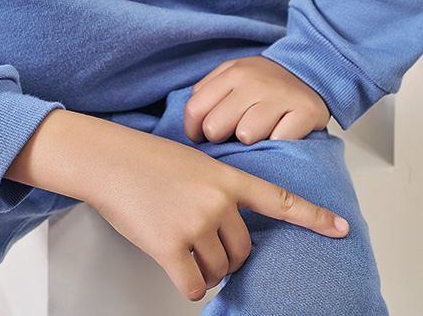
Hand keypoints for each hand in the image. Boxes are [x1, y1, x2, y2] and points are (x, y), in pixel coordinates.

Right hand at [89, 123, 346, 300]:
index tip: (340, 228)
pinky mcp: (171, 246)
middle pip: (242, 250)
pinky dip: (188, 285)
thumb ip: (218, 190)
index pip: (278, 199)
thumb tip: (230, 230)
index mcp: (225, 177)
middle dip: (224, 255)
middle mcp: (216, 200)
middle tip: (199, 242)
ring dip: (203, 270)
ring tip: (179, 245)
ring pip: (218, 270)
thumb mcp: (193, 163)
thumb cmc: (143, 160)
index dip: (312, 217)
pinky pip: (194, 285)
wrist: (106, 160)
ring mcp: (195, 224)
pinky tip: (175, 267)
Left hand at [184, 56, 330, 144]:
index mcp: (232, 73)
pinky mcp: (305, 111)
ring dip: (251, 141)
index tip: (202, 137)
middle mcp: (254, 82)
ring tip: (259, 131)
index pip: (195, 109)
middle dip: (220, 138)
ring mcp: (279, 96)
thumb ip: (208, 92)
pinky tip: (280, 132)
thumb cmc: (263, 83)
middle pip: (215, 127)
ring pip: (246, 136)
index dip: (194, 130)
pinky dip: (278, 142)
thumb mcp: (232, 76)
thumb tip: (193, 121)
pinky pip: (278, 141)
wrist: (309, 72)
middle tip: (232, 134)